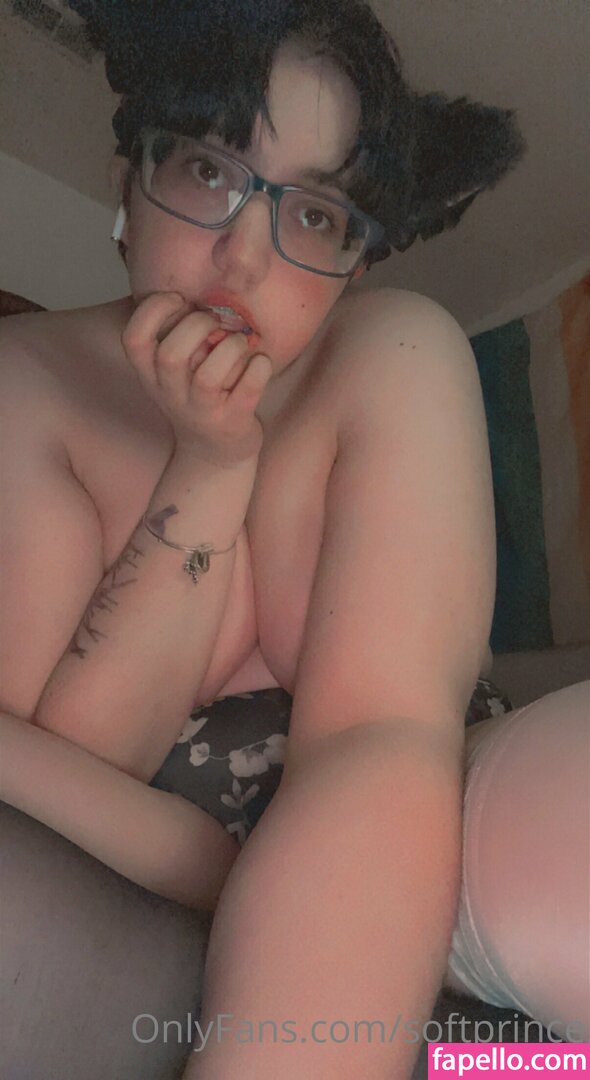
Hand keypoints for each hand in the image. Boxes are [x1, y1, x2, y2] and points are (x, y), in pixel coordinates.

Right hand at [121, 292, 272, 465]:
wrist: (214, 453)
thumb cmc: (196, 396)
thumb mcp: (172, 370)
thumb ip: (175, 334)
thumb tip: (196, 291)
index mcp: (151, 374)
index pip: (133, 339)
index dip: (153, 311)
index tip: (180, 300)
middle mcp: (171, 393)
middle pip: (170, 354)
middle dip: (197, 326)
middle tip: (216, 323)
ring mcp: (201, 411)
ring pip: (208, 375)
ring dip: (231, 347)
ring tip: (240, 344)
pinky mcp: (232, 422)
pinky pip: (247, 390)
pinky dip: (259, 369)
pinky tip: (260, 363)